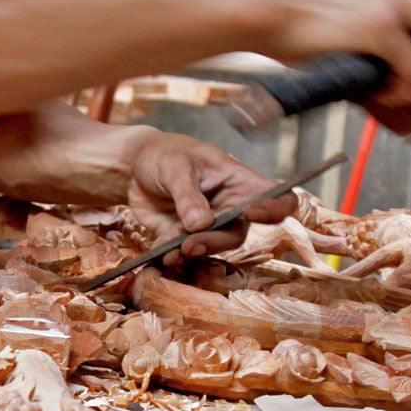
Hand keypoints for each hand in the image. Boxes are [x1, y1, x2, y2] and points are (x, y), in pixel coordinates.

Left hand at [121, 128, 296, 258]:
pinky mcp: (184, 237)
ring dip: (194, 253)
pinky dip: (172, 256)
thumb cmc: (163, 154)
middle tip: (190, 244)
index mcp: (239, 182)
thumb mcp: (175, 167)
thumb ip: (188, 195)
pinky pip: (183, 252)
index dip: (274, 209)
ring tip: (172, 254)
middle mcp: (230, 207)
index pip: (276, 198)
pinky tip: (160, 254)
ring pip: (212, 247)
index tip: (251, 213)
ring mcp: (208, 225)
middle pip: (237, 233)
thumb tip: (201, 225)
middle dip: (215, 241)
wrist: (133, 166)